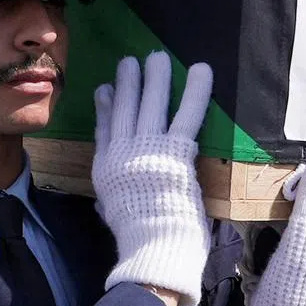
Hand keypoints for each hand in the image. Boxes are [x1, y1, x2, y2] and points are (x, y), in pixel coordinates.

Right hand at [91, 52, 212, 305]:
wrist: (151, 248)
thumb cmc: (138, 241)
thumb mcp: (112, 217)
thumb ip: (110, 202)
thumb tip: (106, 203)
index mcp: (106, 172)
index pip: (104, 132)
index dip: (105, 108)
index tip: (104, 89)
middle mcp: (122, 153)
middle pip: (123, 110)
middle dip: (127, 84)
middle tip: (129, 63)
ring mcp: (147, 148)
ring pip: (150, 104)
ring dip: (154, 78)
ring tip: (156, 57)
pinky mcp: (174, 149)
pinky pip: (187, 114)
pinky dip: (195, 90)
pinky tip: (200, 69)